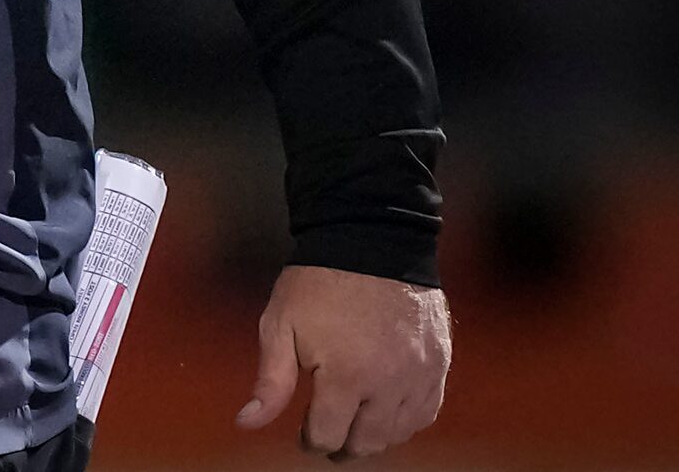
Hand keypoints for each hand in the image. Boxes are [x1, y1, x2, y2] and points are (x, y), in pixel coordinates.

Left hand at [236, 264, 450, 457]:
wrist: (370, 240)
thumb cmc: (317, 283)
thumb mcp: (280, 325)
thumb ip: (270, 382)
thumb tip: (247, 423)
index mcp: (346, 377)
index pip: (328, 436)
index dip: (310, 441)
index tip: (303, 435)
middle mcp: (389, 385)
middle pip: (367, 443)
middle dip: (342, 446)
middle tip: (327, 439)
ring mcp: (419, 376)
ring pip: (399, 433)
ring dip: (375, 438)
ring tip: (354, 427)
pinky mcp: (439, 364)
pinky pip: (427, 412)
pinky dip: (406, 421)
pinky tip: (387, 413)